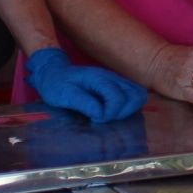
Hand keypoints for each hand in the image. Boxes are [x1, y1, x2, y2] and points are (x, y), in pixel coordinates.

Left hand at [24, 47, 147, 123]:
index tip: (95, 120)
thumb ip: (83, 102)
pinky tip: (114, 112)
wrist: (53, 73)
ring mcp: (117, 80)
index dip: (110, 113)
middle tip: (105, 118)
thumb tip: (100, 114)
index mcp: (99, 78)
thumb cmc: (56, 84)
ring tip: (111, 116)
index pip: (118, 98)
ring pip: (139, 95)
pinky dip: (130, 106)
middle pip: (136, 95)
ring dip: (129, 109)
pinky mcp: (118, 85)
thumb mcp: (63, 94)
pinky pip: (134, 95)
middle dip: (123, 112)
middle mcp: (112, 77)